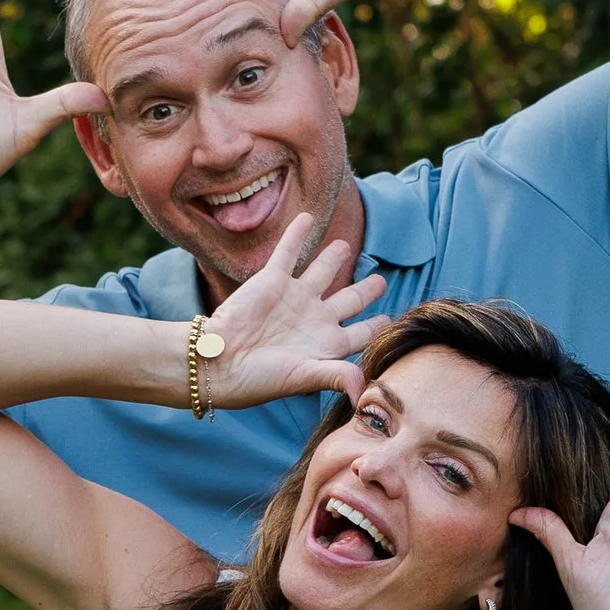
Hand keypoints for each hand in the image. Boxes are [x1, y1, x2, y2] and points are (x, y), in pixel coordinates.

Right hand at [200, 215, 389, 408]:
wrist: (219, 361)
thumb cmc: (259, 378)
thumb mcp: (303, 377)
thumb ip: (336, 375)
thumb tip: (365, 391)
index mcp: (326, 345)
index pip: (360, 334)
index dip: (376, 326)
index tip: (390, 319)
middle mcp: (314, 319)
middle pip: (348, 300)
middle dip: (365, 290)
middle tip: (381, 280)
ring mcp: (294, 298)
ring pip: (322, 271)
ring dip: (333, 257)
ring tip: (345, 245)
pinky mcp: (272, 280)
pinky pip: (288, 252)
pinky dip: (297, 235)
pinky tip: (307, 218)